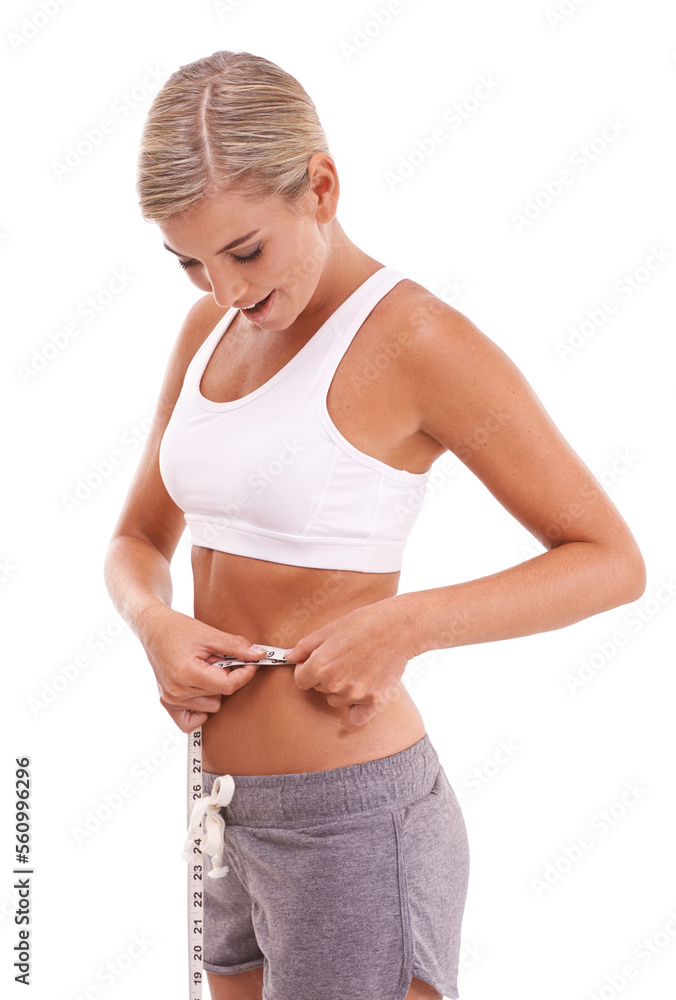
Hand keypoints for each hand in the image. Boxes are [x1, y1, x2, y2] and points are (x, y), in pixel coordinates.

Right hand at [139, 604, 267, 732]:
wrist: (153, 629)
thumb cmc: (179, 629)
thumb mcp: (210, 633)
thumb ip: (236, 646)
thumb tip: (260, 654)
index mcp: (187, 674)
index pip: (228, 686)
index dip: (244, 674)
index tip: (251, 662)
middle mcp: (176, 691)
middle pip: (220, 695)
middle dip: (225, 677)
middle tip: (215, 659)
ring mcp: (170, 699)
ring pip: (210, 707)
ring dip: (213, 690)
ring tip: (203, 669)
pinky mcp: (166, 702)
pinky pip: (190, 721)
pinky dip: (200, 708)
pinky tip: (200, 689)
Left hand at [283, 599, 416, 725]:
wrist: (399, 627)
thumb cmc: (364, 623)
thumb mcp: (329, 629)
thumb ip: (305, 646)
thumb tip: (289, 656)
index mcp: (320, 666)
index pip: (300, 680)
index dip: (307, 670)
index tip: (318, 661)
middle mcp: (335, 684)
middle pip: (319, 690)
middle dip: (325, 677)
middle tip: (344, 658)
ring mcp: (356, 695)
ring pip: (337, 701)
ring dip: (342, 690)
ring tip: (358, 668)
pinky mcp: (375, 702)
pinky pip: (357, 717)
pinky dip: (358, 709)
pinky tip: (364, 692)